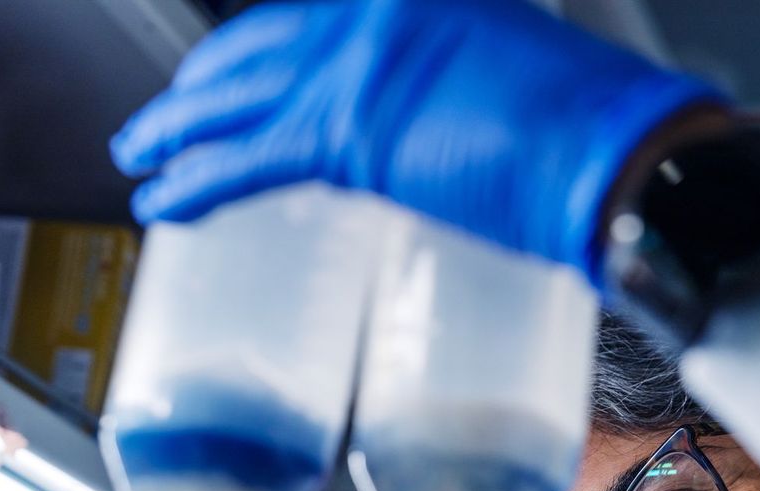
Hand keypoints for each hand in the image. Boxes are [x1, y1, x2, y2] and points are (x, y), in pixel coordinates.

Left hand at [111, 0, 723, 285]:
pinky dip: (198, 182)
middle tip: (163, 119)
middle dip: (199, 88)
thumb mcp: (504, 81)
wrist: (617, 160)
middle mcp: (369, 16)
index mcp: (409, 2)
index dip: (254, 54)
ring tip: (141, 157)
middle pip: (253, 48)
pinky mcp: (349, 135)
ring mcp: (355, 68)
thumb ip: (447, 93)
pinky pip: (246, 160)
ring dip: (177, 131)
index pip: (303, 21)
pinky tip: (165, 203)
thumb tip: (434, 136)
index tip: (227, 77)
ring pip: (234, 98)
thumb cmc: (589, 134)